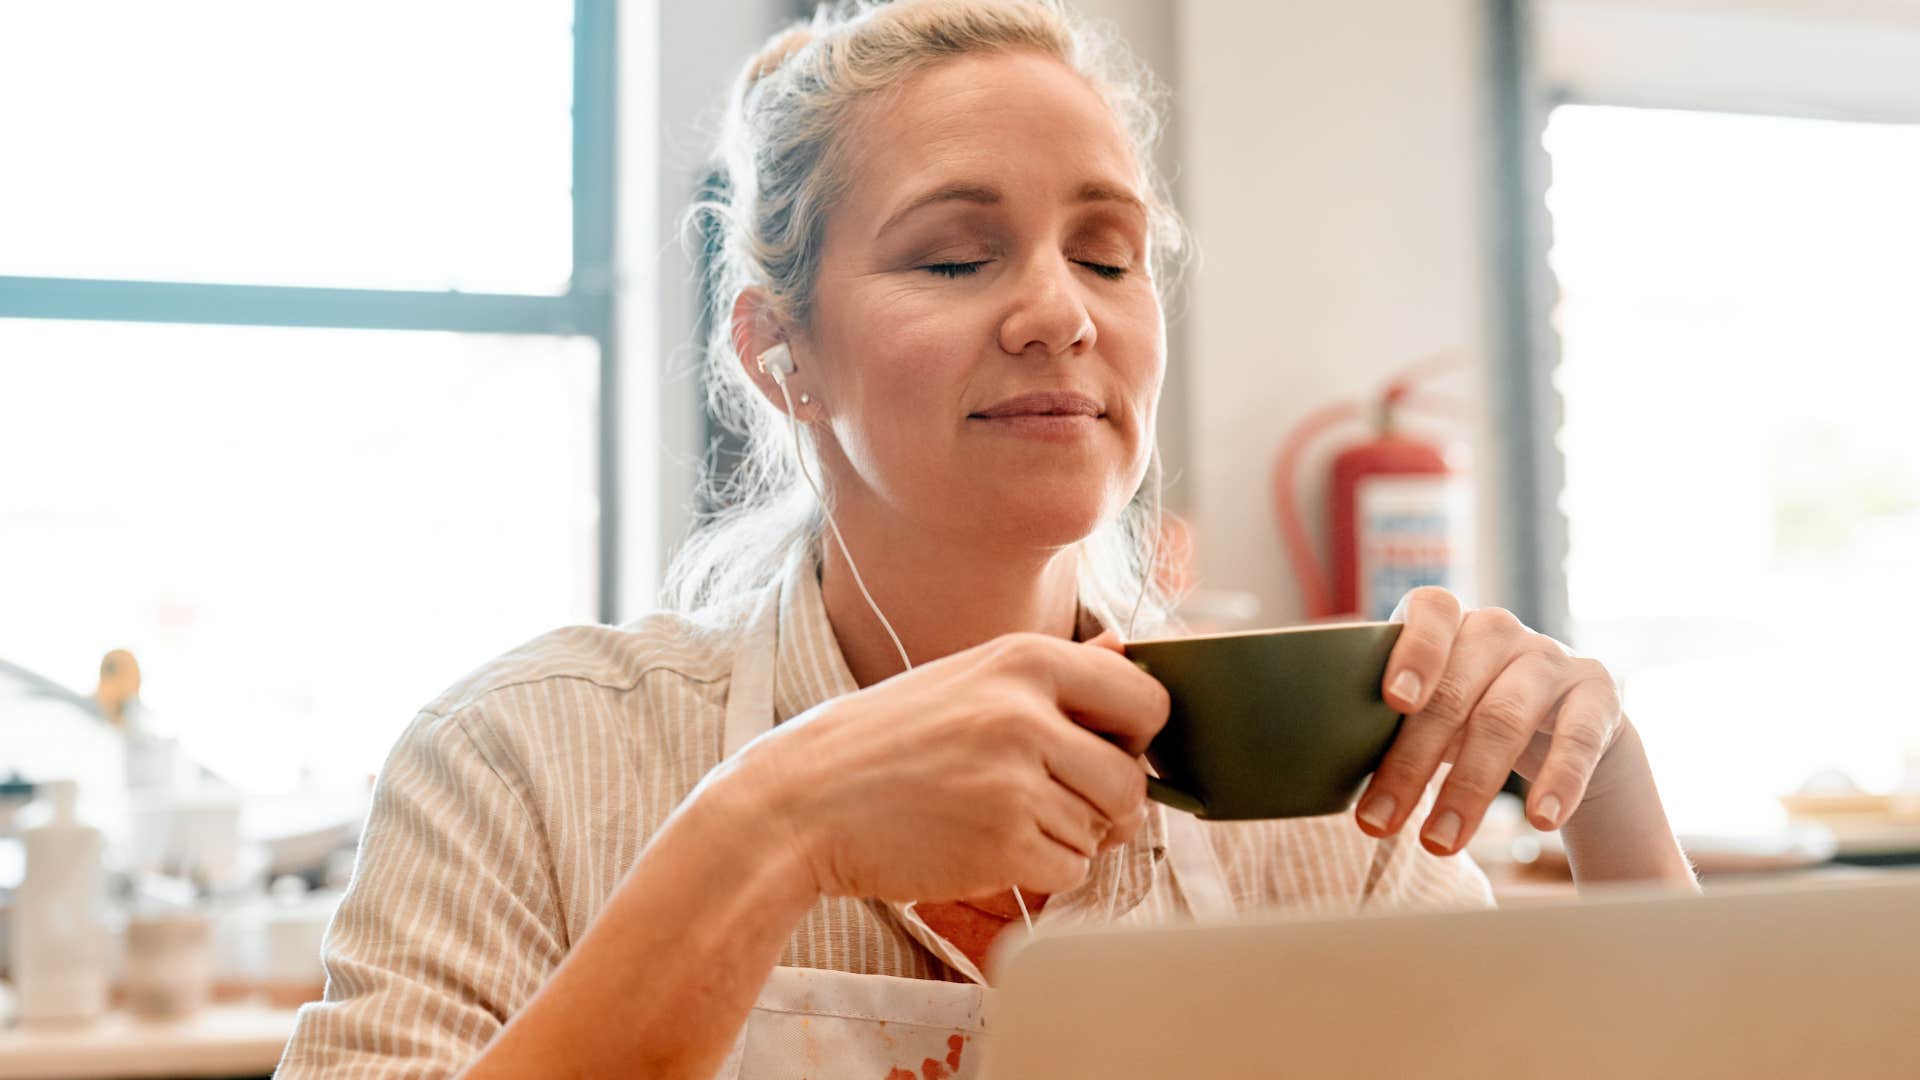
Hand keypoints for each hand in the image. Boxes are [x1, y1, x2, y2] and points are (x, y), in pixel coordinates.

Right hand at [711, 630, 1167, 901]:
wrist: (800, 802)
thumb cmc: (880, 741)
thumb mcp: (963, 679)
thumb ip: (1047, 672)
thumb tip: (1123, 646)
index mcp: (1024, 660)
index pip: (1145, 697)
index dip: (1138, 734)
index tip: (1110, 750)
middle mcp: (1027, 715)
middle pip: (1131, 777)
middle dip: (1108, 802)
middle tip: (1062, 801)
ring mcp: (1015, 782)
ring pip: (1101, 829)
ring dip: (1067, 836)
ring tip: (1001, 817)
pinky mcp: (1002, 845)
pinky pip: (1070, 870)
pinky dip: (1043, 870)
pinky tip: (991, 848)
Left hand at [1354, 587, 1627, 855]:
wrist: (1566, 723)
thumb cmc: (1470, 716)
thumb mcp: (1431, 710)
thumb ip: (1387, 724)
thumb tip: (1326, 777)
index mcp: (1448, 624)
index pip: (1431, 611)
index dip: (1414, 651)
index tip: (1394, 700)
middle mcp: (1499, 631)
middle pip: (1454, 692)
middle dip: (1412, 763)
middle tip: (1379, 823)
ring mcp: (1550, 658)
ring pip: (1505, 720)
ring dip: (1469, 788)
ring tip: (1439, 843)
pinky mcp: (1596, 695)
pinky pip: (1579, 738)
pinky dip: (1559, 782)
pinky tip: (1541, 822)